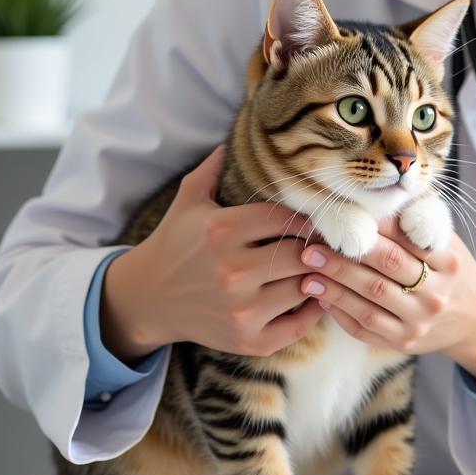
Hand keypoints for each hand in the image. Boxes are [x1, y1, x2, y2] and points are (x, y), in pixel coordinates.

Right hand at [102, 144, 326, 360]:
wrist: (143, 298)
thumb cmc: (174, 242)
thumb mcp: (189, 200)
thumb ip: (215, 167)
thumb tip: (238, 134)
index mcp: (222, 230)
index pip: (287, 217)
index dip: (309, 216)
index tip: (320, 216)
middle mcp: (232, 270)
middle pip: (302, 253)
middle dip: (318, 247)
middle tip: (331, 241)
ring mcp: (241, 309)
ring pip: (305, 287)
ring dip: (317, 276)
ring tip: (324, 265)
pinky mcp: (247, 340)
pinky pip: (298, 326)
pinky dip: (312, 311)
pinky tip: (312, 296)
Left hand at [297, 213, 475, 388]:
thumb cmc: (451, 270)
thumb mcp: (446, 241)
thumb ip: (416, 221)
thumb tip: (371, 199)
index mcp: (448, 260)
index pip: (405, 239)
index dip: (370, 227)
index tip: (341, 216)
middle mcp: (437, 292)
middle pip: (385, 268)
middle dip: (345, 255)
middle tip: (313, 244)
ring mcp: (421, 321)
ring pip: (371, 299)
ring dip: (335, 284)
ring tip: (308, 270)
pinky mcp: (405, 343)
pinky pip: (366, 327)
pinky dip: (341, 312)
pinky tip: (322, 296)